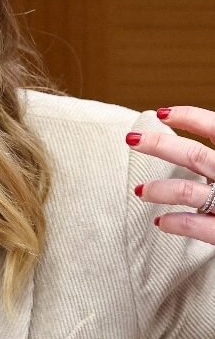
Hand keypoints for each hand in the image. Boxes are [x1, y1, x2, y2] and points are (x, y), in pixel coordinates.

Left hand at [126, 106, 214, 244]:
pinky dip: (175, 222)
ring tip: (140, 191)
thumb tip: (209, 134)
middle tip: (131, 140)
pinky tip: (160, 222)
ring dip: (158, 189)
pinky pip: (196, 226)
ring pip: (186, 191)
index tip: (161, 112)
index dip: (189, 116)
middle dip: (158, 145)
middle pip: (193, 155)